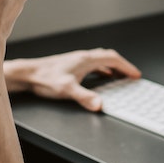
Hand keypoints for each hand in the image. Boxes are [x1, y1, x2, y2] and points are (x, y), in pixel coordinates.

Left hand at [7, 48, 140, 111]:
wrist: (28, 74)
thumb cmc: (45, 79)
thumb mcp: (67, 90)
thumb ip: (85, 97)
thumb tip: (100, 105)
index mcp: (86, 60)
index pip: (113, 59)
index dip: (127, 67)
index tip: (136, 75)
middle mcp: (83, 57)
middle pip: (109, 57)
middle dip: (122, 66)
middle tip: (131, 76)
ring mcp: (77, 60)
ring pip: (100, 60)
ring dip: (112, 67)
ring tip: (120, 77)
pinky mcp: (71, 65)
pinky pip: (92, 65)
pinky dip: (102, 70)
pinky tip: (100, 77)